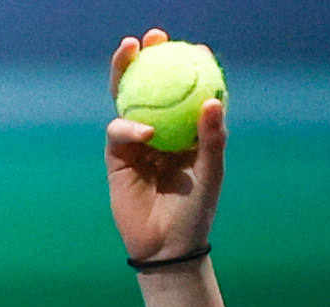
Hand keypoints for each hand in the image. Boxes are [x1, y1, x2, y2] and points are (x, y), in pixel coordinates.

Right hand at [106, 30, 225, 263]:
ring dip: (126, 73)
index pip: (185, 91)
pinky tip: (145, 132)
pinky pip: (118, 133)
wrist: (167, 246)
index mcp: (185, 130)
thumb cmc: (196, 210)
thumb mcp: (211, 172)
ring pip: (127, 101)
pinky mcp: (116, 158)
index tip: (196, 48)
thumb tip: (213, 100)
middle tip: (152, 37)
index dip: (187, 67)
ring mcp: (136, 143)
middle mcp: (159, 130)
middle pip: (150, 87)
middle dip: (147, 57)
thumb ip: (211, 138)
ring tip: (131, 50)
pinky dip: (129, 129)